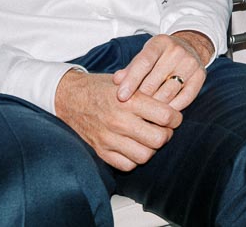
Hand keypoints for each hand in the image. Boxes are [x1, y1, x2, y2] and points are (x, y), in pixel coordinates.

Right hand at [54, 69, 181, 170]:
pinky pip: (127, 165)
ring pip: (144, 155)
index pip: (166, 116)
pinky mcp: (101, 151)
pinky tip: (135, 147)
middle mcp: (119, 121)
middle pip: (158, 139)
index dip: (176, 118)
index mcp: (129, 100)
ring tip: (150, 139)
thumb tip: (172, 97)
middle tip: (164, 129)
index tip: (174, 117)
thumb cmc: (102, 87)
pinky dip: (134, 159)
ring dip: (151, 149)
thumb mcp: (125, 80)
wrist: (69, 97)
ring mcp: (109, 138)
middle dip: (166, 134)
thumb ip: (148, 89)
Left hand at [113, 32, 210, 110]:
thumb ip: (131, 69)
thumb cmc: (161, 55)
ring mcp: (190, 63)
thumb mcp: (145, 55)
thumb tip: (117, 81)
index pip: (144, 63)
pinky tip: (162, 112)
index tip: (121, 97)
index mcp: (160, 43)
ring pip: (168, 92)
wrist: (191, 46)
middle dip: (141, 97)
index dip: (131, 81)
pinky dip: (172, 108)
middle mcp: (177, 51)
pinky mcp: (200, 75)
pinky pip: (185, 98)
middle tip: (131, 109)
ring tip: (144, 114)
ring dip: (154, 106)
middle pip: (154, 81)